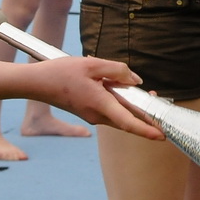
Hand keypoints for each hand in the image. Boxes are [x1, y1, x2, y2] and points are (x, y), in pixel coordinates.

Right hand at [30, 54, 163, 139]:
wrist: (37, 83)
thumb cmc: (61, 72)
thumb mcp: (92, 64)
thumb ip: (117, 70)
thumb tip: (135, 81)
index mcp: (100, 104)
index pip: (128, 122)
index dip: (147, 130)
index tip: (162, 136)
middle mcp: (97, 115)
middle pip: (127, 119)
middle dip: (145, 115)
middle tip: (158, 101)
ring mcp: (92, 116)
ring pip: (119, 115)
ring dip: (132, 107)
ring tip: (145, 93)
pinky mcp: (88, 112)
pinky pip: (110, 111)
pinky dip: (120, 103)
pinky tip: (120, 88)